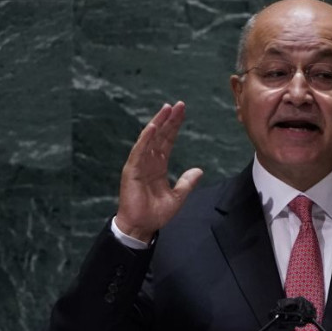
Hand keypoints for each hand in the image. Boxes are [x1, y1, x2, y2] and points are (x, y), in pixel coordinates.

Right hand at [115, 101, 203, 242]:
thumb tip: (199, 170)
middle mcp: (148, 162)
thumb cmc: (155, 213)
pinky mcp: (132, 170)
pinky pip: (139, 151)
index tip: (182, 112)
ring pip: (149, 139)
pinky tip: (153, 126)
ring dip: (158, 123)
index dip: (174, 127)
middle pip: (160, 136)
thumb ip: (187, 182)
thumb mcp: (178, 196)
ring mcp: (139, 164)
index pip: (167, 141)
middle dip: (169, 120)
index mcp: (158, 166)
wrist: (142, 226)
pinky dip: (145, 138)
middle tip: (178, 104)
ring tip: (167, 109)